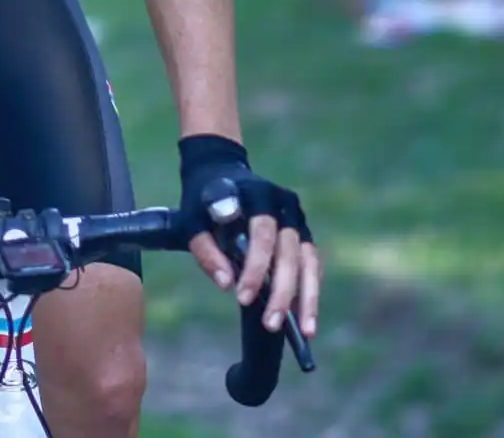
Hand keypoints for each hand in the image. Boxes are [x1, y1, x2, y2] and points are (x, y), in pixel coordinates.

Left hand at [177, 134, 320, 339]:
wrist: (218, 171)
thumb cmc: (202, 202)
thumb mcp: (192, 221)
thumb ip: (206, 250)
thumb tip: (226, 285)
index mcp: (257, 194)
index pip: (261, 234)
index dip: (255, 268)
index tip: (241, 297)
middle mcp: (283, 204)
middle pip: (288, 252)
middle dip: (282, 291)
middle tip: (271, 324)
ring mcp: (296, 218)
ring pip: (308, 260)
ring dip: (308, 297)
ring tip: (305, 332)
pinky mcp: (302, 232)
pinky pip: (311, 263)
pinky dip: (310, 289)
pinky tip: (306, 317)